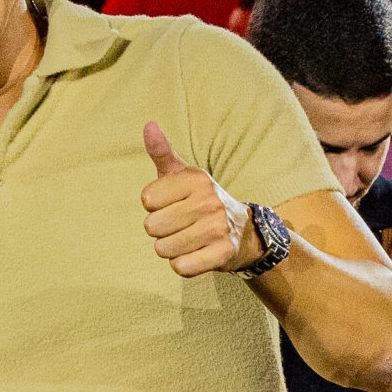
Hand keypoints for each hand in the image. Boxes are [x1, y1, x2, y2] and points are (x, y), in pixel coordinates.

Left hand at [141, 121, 255, 277]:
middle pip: (152, 227)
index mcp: (197, 180)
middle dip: (161, 230)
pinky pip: (180, 267)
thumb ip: (162, 153)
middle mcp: (209, 201)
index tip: (174, 203)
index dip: (155, 206)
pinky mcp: (223, 253)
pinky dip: (184, 264)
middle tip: (182, 224)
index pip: (146, 199)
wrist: (246, 232)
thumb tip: (148, 125)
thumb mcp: (183, 175)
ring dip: (171, 248)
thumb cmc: (201, 201)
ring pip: (163, 249)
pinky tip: (198, 253)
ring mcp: (218, 228)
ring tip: (190, 238)